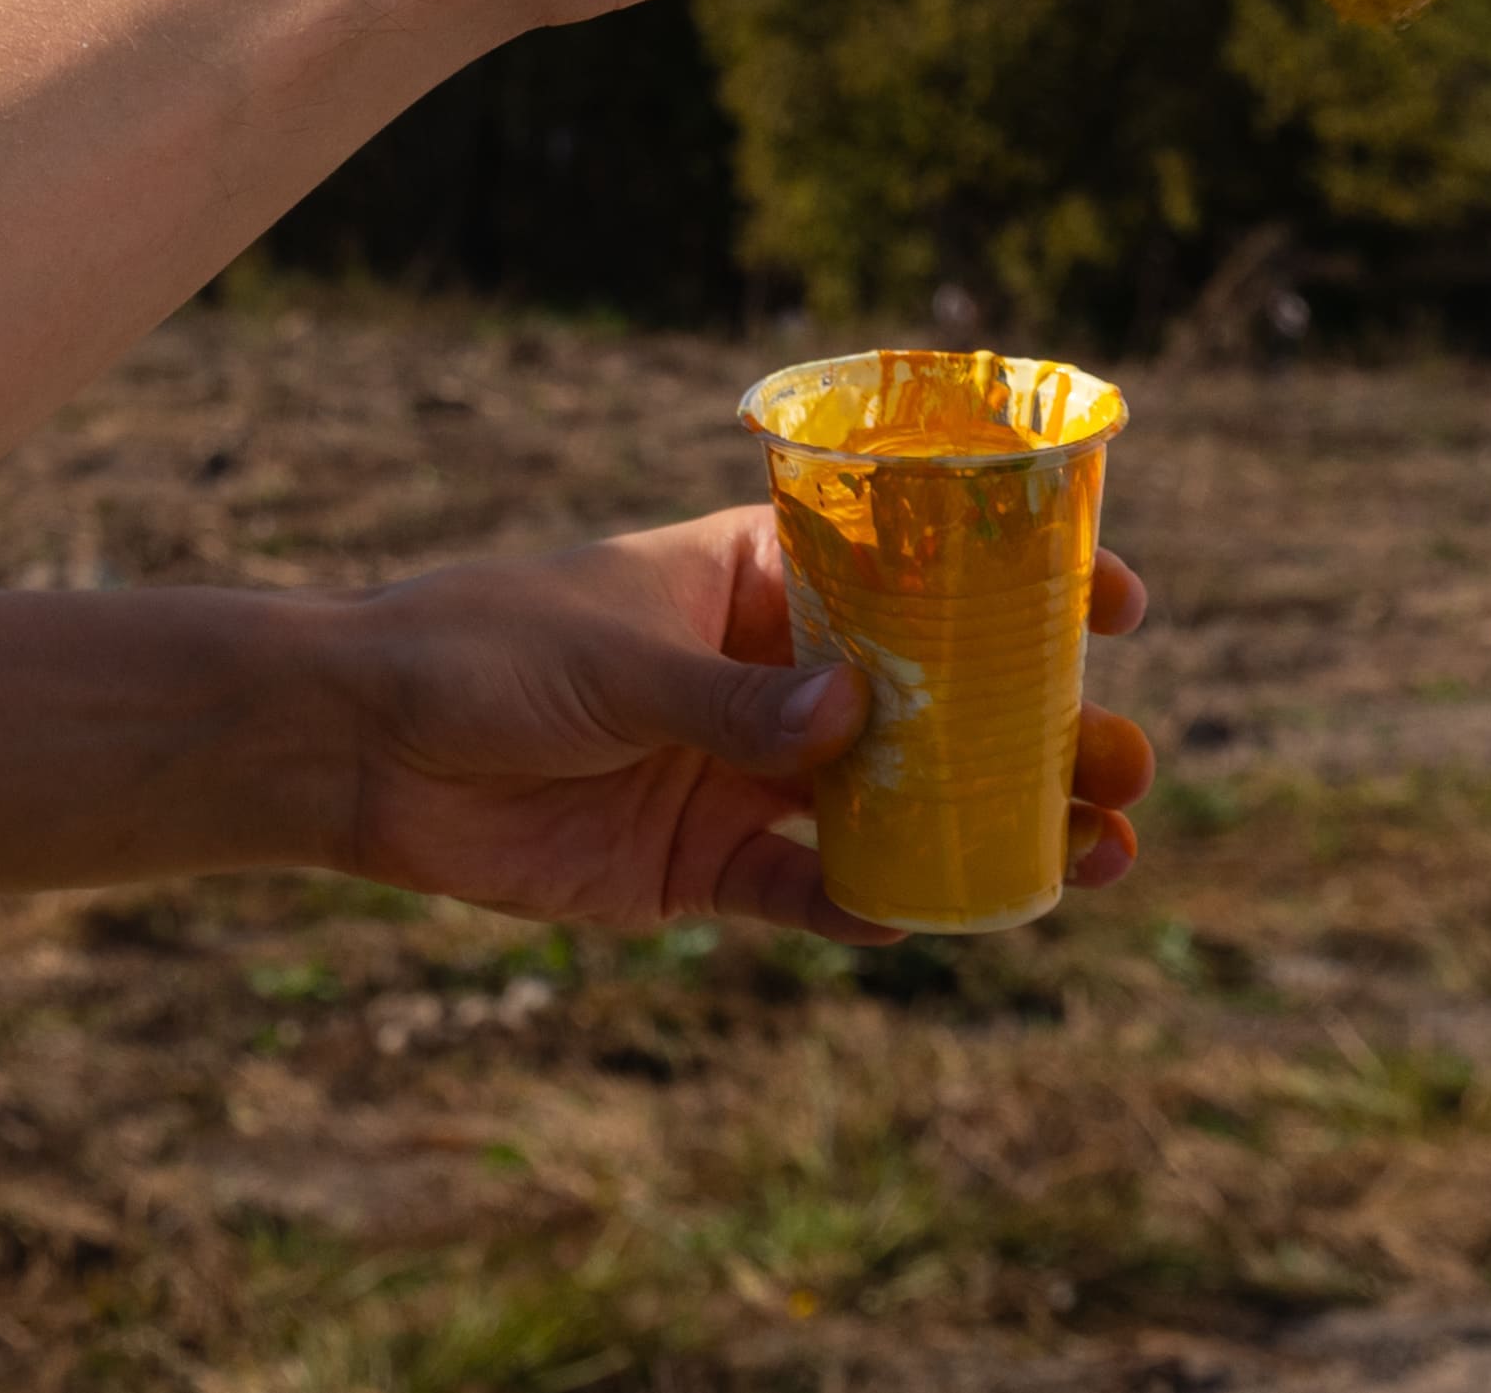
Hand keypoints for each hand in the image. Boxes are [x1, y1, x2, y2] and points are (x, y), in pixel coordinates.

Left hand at [321, 506, 1153, 947]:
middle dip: (1032, 730)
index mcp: (749, 580)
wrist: (362, 748)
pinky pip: (807, 895)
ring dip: (985, 828)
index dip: (1010, 585)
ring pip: (890, 806)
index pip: (905, 571)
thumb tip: (857, 720)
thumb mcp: (611, 663)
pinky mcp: (696, 869)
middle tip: (1128, 761)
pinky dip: (870, 909)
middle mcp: (762, 677)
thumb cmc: (477, 654)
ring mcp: (736, 775)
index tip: (1116, 599)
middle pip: (927, 705)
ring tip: (1092, 852)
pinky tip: (935, 919)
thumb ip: (732, 702)